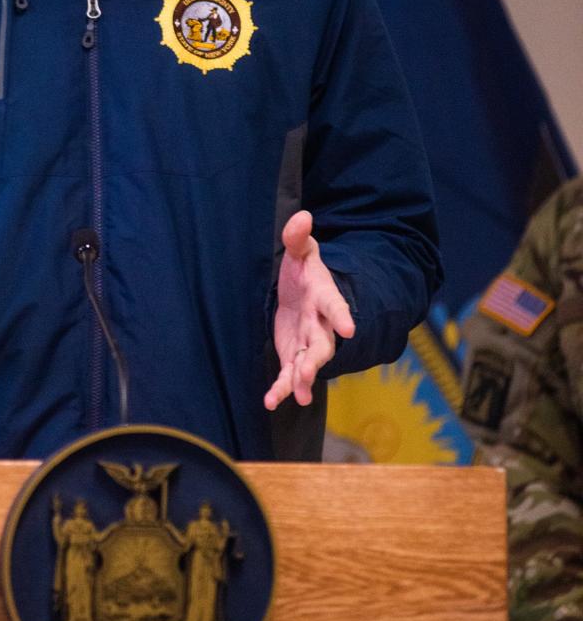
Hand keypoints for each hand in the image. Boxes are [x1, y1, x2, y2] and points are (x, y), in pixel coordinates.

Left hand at [264, 210, 354, 410]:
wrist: (300, 291)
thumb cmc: (302, 270)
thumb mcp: (299, 251)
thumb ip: (298, 237)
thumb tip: (302, 217)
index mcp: (324, 295)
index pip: (335, 305)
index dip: (342, 315)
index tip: (349, 328)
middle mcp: (320, 323)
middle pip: (323, 343)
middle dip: (317, 358)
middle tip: (308, 372)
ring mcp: (308, 341)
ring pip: (309, 362)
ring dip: (302, 378)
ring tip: (298, 396)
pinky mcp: (294, 355)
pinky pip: (288, 374)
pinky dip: (281, 388)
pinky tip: (270, 403)